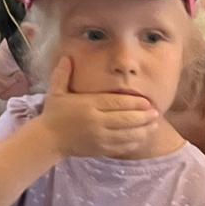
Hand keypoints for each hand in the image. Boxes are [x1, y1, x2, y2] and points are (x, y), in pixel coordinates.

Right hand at [36, 57, 159, 159]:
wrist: (48, 139)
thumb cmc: (54, 113)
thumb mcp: (55, 91)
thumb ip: (62, 74)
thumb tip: (67, 56)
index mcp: (88, 106)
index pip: (117, 103)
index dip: (135, 102)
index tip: (147, 101)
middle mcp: (96, 122)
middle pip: (127, 120)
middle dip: (144, 117)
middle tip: (156, 112)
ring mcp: (100, 138)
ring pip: (128, 135)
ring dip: (144, 130)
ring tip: (154, 125)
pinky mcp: (101, 150)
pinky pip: (123, 147)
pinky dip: (135, 142)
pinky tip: (142, 137)